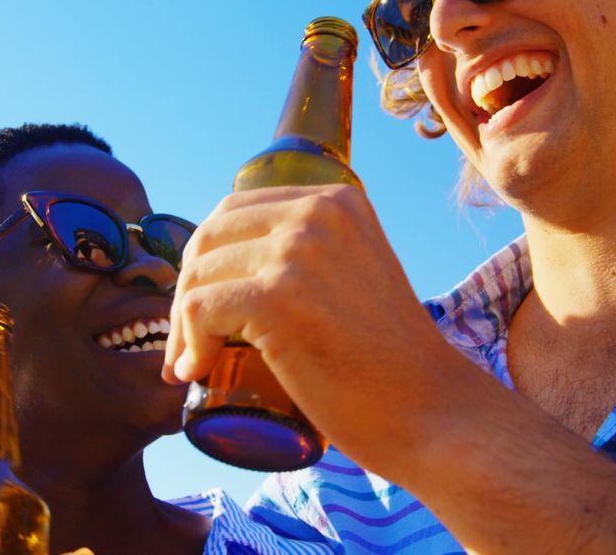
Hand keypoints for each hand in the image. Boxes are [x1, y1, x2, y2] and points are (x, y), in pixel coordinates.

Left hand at [163, 184, 455, 467]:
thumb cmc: (390, 364)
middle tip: (189, 343)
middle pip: (211, 236)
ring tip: (193, 364)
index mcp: (337, 201)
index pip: (237, 211)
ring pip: (199, 274)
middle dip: (187, 290)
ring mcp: (298, 251)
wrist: (433, 413)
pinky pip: (201, 308)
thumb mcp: (356, 277)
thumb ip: (315, 258)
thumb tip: (234, 269)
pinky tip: (196, 371)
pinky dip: (188, 342)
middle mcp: (318, 212)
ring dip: (182, 323)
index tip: (203, 312)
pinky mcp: (279, 296)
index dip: (208, 261)